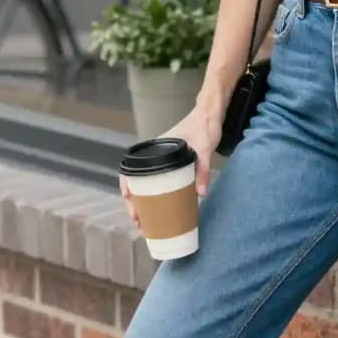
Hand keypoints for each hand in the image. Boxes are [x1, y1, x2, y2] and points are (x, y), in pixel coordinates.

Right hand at [119, 98, 223, 227]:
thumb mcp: (204, 148)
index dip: (126, 184)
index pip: (132, 168)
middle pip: (137, 183)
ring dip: (145, 204)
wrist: (211, 115)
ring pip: (147, 187)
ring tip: (146, 223)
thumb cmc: (203, 126)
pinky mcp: (175, 168)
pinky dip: (159, 199)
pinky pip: (161, 185)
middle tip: (139, 221)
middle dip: (135, 204)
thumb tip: (200, 194)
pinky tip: (162, 212)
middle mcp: (156, 157)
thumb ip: (202, 169)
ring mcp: (164, 163)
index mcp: (156, 150)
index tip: (128, 198)